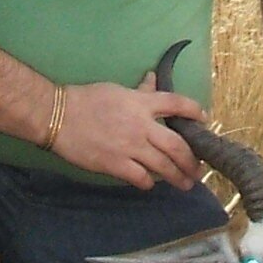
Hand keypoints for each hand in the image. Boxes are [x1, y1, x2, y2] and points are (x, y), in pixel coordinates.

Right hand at [51, 73, 205, 189]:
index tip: (203, 120)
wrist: (58, 116)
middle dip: (192, 161)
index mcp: (142, 103)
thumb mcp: (116, 90)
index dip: (194, 111)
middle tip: (199, 170)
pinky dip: (149, 182)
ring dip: (179, 177)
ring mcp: (130, 147)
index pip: (177, 104)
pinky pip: (142, 178)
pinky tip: (150, 183)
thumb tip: (153, 78)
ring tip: (186, 184)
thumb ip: (139, 90)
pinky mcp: (116, 164)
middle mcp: (142, 126)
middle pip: (178, 145)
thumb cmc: (86, 99)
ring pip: (164, 166)